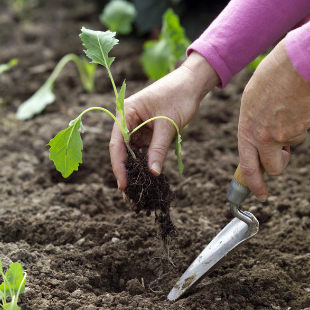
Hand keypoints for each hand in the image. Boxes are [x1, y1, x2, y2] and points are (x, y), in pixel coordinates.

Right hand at [110, 52, 218, 189]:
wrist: (192, 85)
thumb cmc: (179, 96)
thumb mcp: (168, 124)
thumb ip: (158, 148)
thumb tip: (153, 173)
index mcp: (126, 112)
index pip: (117, 143)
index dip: (118, 165)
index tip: (123, 184)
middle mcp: (128, 121)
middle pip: (122, 150)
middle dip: (126, 170)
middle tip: (129, 193)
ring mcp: (138, 127)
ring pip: (133, 152)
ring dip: (136, 169)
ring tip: (138, 189)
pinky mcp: (148, 132)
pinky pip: (144, 150)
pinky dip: (146, 162)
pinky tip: (148, 176)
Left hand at [238, 39, 309, 200]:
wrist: (296, 62)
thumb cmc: (270, 77)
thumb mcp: (250, 102)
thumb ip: (252, 125)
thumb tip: (258, 140)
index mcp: (247, 130)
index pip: (249, 167)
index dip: (254, 184)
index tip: (260, 194)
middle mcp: (264, 137)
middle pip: (273, 168)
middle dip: (278, 164)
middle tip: (280, 154)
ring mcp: (286, 134)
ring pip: (290, 147)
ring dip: (288, 137)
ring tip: (285, 111)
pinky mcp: (303, 128)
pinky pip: (300, 134)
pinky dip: (298, 126)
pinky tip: (295, 108)